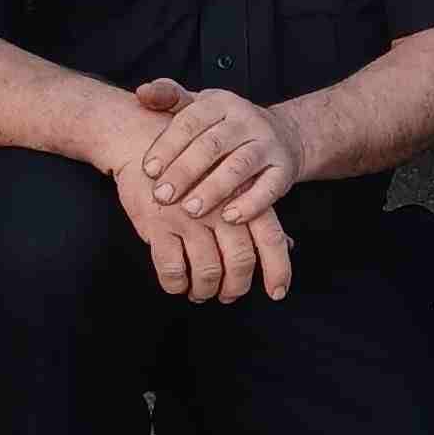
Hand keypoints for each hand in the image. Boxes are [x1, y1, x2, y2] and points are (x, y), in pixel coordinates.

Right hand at [111, 145, 291, 302]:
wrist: (143, 140)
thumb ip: (260, 214)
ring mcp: (188, 216)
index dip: (277, 269)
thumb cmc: (194, 165)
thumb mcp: (232, 180)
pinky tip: (178, 283)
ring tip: (201, 291)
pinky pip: (172, 269)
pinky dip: (177, 285)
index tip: (277, 292)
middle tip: (228, 294)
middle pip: (240, 260)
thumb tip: (290, 245)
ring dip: (205, 290)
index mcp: (245, 193)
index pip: (271, 237)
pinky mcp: (157, 224)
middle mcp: (221, 205)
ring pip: (207, 271)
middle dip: (235, 286)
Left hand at [134, 78, 298, 224]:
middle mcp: (247, 120)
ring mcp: (268, 144)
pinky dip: (250, 203)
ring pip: (240, 165)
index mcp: (221, 102)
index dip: (168, 146)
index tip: (148, 170)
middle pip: (213, 144)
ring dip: (214, 189)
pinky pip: (269, 187)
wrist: (282, 136)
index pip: (191, 121)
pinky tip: (229, 217)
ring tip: (191, 210)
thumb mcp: (199, 106)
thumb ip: (169, 97)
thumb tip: (142, 92)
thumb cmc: (225, 126)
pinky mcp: (284, 169)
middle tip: (162, 196)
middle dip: (185, 172)